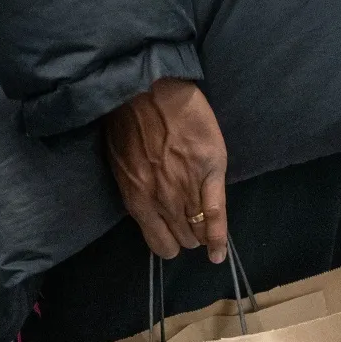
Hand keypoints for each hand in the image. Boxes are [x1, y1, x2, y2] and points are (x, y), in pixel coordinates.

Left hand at [105, 78, 228, 261]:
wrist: (147, 89)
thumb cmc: (127, 122)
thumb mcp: (121, 165)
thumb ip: (137, 190)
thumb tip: (148, 207)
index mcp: (138, 200)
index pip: (159, 244)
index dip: (169, 243)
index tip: (173, 237)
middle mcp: (163, 201)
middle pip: (183, 238)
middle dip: (187, 235)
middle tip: (190, 222)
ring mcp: (188, 187)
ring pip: (199, 228)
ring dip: (202, 232)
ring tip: (205, 228)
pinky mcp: (210, 171)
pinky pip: (217, 213)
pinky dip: (219, 235)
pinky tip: (219, 251)